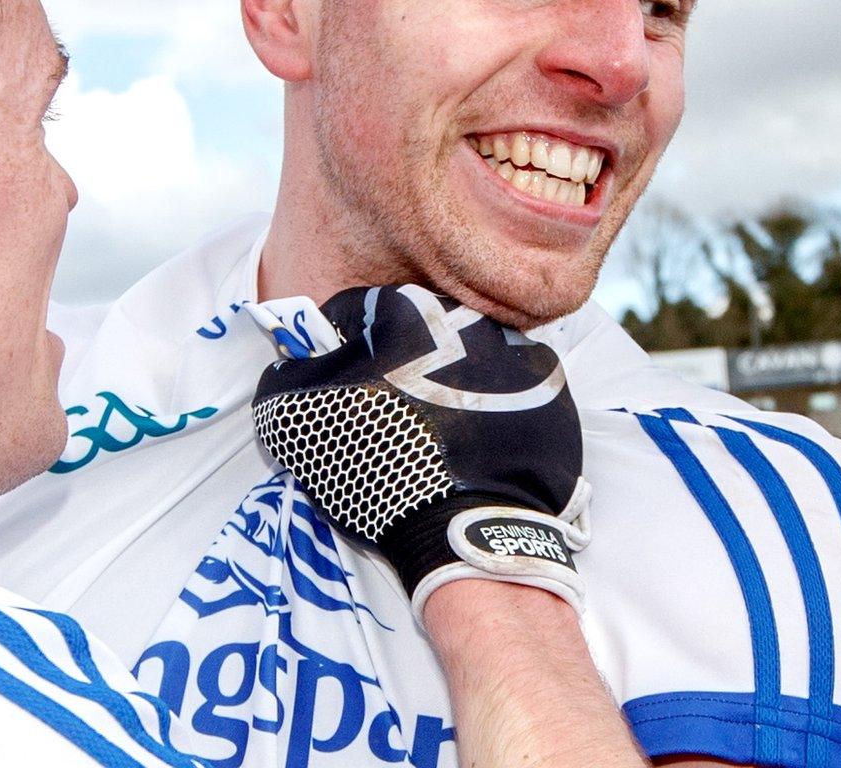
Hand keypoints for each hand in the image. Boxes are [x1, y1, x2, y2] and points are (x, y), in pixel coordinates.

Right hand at [251, 285, 588, 614]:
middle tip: (387, 420)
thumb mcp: (297, 417)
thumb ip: (285, 373)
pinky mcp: (554, 397)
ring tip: (435, 439)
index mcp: (407, 308)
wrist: (466, 532)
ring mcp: (519, 355)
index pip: (355, 314)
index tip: (337, 393)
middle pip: (417, 334)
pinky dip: (491, 413)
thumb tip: (293, 356)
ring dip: (447, 385)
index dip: (336, 354)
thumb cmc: (377, 464)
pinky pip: (511, 394)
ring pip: (467, 358)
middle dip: (397, 367)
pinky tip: (474, 451)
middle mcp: (471, 317)